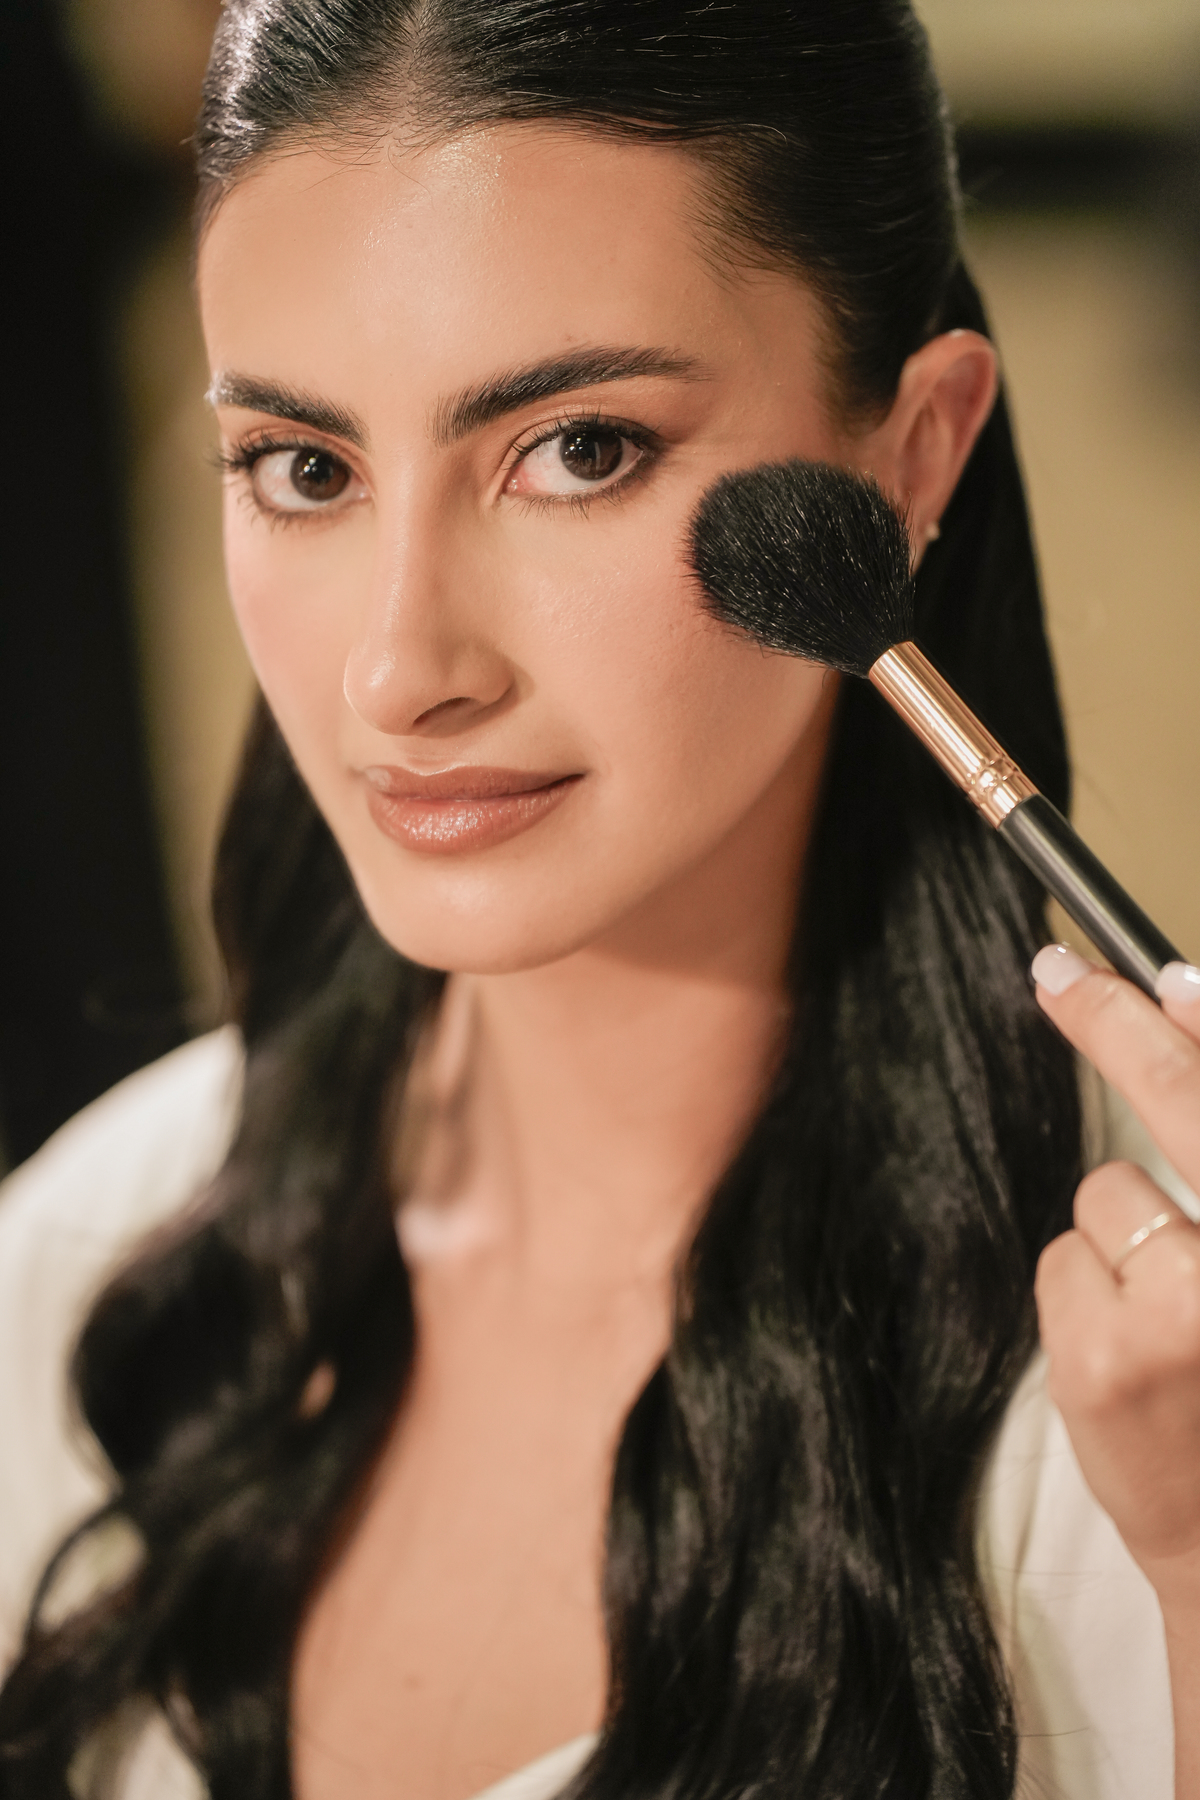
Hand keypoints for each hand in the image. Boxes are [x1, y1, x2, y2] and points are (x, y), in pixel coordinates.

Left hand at [1033, 946, 1199, 1614]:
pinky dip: (1081, 1287)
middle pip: (1186, 1105)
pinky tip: (1123, 1352)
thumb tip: (1184, 1009)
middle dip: (1116, 1026)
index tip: (1163, 971)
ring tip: (1165, 1317)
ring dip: (1121, 1233)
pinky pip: (1064, 1255)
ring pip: (1107, 1191)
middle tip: (1058, 974)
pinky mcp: (1098, 1355)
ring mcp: (1183, 1314)